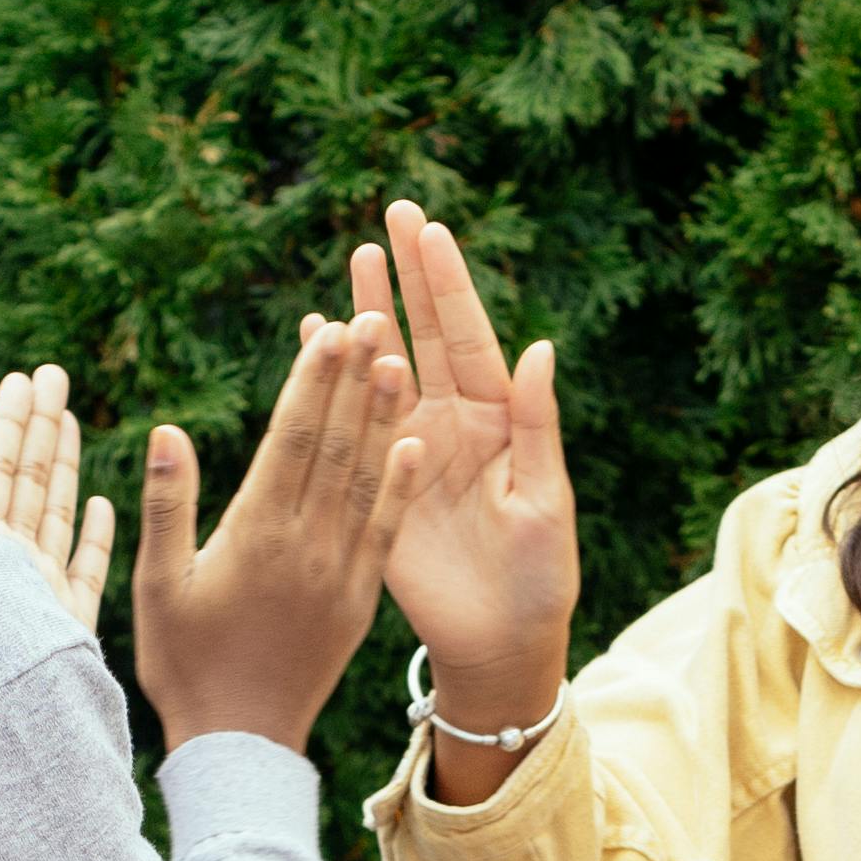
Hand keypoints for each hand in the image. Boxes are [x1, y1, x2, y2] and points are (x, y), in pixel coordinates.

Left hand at [0, 364, 111, 624]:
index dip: (9, 422)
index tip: (22, 378)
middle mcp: (8, 566)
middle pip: (27, 481)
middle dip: (41, 425)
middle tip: (52, 373)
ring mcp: (39, 593)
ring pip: (55, 515)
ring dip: (63, 466)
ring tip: (69, 419)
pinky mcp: (69, 626)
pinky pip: (85, 571)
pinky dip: (93, 536)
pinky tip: (100, 504)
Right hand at [129, 310, 414, 750]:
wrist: (240, 746)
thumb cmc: (183, 666)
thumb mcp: (156, 586)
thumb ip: (166, 506)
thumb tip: (169, 429)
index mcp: (254, 535)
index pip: (292, 438)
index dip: (312, 379)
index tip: (329, 327)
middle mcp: (305, 546)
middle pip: (336, 446)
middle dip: (353, 378)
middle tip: (372, 315)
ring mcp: (339, 573)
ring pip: (367, 479)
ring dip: (383, 417)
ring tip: (398, 358)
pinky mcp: (359, 600)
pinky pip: (385, 532)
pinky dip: (401, 485)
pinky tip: (417, 442)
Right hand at [365, 204, 578, 800]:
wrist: (500, 646)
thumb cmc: (540, 580)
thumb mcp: (546, 503)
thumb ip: (538, 426)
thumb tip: (540, 347)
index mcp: (498, 423)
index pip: (468, 337)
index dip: (446, 285)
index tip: (428, 229)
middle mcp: (453, 426)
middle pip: (424, 337)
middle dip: (407, 278)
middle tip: (390, 213)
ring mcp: (410, 453)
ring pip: (383, 371)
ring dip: (367, 318)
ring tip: (351, 261)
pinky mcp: (378, 488)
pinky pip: (350, 426)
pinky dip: (332, 383)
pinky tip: (314, 340)